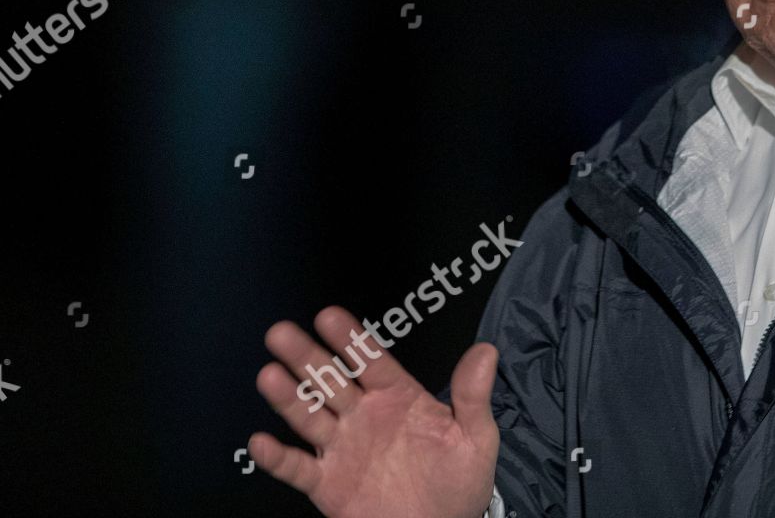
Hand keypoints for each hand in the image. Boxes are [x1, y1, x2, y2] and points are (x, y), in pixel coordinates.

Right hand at [250, 305, 499, 517]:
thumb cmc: (459, 482)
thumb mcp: (475, 438)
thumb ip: (473, 396)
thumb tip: (486, 350)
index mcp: (398, 398)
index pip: (371, 361)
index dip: (350, 339)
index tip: (328, 315)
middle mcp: (364, 417)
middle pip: (331, 381)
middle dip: (307, 357)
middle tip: (281, 333)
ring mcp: (343, 449)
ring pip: (310, 417)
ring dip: (289, 398)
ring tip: (269, 375)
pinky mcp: (328, 485)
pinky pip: (299, 469)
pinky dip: (278, 458)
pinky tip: (261, 441)